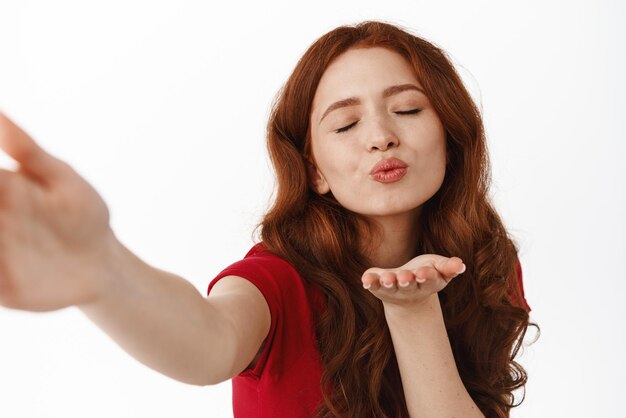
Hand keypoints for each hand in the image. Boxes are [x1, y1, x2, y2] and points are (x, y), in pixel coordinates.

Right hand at [0, 113, 114, 310]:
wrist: (102, 263)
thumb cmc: (84, 214)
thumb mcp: (62, 180)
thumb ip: (28, 152)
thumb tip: (0, 116)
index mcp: (1, 191)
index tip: (1, 186)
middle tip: (0, 216)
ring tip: (2, 240)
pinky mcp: (1, 287)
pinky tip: (4, 272)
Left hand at [361, 254, 465, 307]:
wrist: (406, 292)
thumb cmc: (425, 273)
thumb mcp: (439, 268)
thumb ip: (449, 267)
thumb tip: (461, 265)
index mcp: (427, 283)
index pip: (429, 280)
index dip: (426, 276)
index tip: (424, 273)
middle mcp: (409, 289)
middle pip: (409, 285)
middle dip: (407, 281)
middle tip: (405, 278)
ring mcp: (392, 289)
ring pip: (390, 287)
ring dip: (388, 283)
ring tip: (386, 279)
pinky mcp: (378, 286)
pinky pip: (372, 285)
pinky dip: (369, 282)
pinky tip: (365, 280)